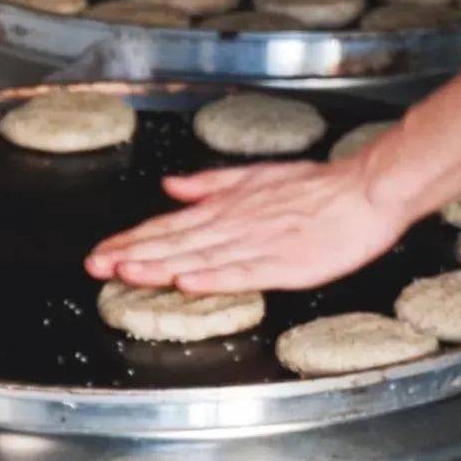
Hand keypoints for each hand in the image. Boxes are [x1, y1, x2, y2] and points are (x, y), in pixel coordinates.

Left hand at [85, 155, 408, 292]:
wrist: (366, 191)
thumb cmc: (318, 188)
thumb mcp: (258, 178)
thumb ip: (212, 185)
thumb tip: (172, 187)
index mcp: (227, 208)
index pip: (169, 227)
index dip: (133, 240)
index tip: (101, 252)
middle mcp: (235, 224)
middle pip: (174, 242)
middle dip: (131, 254)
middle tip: (94, 266)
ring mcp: (258, 244)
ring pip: (199, 256)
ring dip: (159, 265)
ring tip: (124, 272)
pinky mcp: (284, 262)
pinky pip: (242, 272)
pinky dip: (212, 277)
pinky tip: (185, 282)